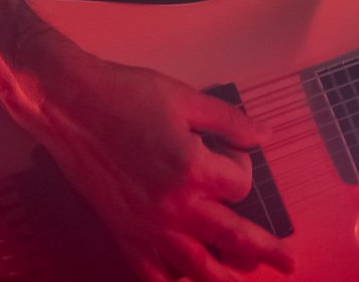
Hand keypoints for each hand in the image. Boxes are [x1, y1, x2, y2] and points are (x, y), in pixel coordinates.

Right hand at [9, 29, 293, 280]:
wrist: (69, 104)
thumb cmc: (123, 95)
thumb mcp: (187, 100)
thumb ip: (231, 122)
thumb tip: (264, 135)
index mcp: (192, 168)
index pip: (240, 185)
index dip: (242, 167)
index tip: (230, 152)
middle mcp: (173, 205)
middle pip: (232, 237)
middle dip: (265, 250)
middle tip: (289, 264)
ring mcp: (147, 225)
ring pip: (196, 266)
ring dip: (224, 277)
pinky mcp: (123, 232)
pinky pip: (150, 272)